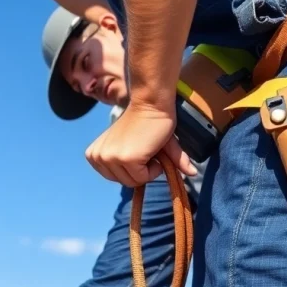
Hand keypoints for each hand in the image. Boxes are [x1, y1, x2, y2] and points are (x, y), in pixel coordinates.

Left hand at [84, 102, 198, 186]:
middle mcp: (97, 158)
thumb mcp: (146, 147)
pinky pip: (141, 178)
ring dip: (146, 170)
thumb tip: (192, 173)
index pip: (116, 178)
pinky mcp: (124, 158)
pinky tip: (151, 150)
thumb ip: (163, 163)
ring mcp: (109, 159)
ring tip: (147, 148)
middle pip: (124, 182)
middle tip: (145, 149)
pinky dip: (152, 169)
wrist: (152, 104)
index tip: (139, 149)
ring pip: (132, 182)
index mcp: (94, 155)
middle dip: (140, 170)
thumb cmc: (149, 123)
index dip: (133, 168)